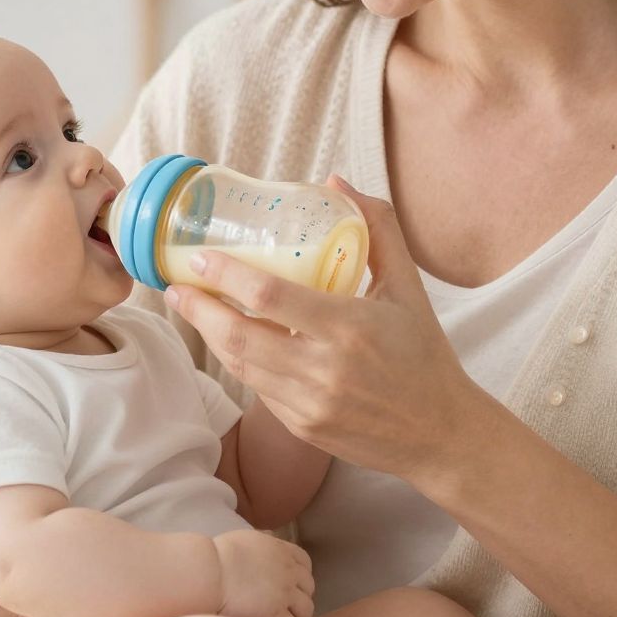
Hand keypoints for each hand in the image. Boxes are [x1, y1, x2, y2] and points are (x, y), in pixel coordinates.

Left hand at [166, 178, 486, 487]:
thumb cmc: (424, 354)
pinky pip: (258, 388)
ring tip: (192, 306)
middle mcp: (324, 370)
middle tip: (177, 283)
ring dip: (210, 334)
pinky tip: (231, 338)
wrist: (440, 434)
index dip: (226, 275)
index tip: (200, 257)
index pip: (269, 297)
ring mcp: (309, 404)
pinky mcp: (302, 427)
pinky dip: (240, 360)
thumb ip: (377, 229)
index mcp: (349, 328)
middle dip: (198, 309)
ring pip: (240, 366)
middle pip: (239, 337)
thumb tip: (336, 182)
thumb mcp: (408, 286)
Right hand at [211, 529, 314, 616]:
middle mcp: (288, 570)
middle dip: (303, 597)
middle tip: (293, 608)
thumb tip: (268, 537)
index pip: (304, 562)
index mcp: (280, 550)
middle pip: (308, 587)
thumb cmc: (219, 555)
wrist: (210, 571)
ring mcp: (284, 593)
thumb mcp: (247, 537)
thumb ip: (262, 540)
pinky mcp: (275, 613)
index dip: (303, 575)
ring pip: (306, 610)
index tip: (297, 584)